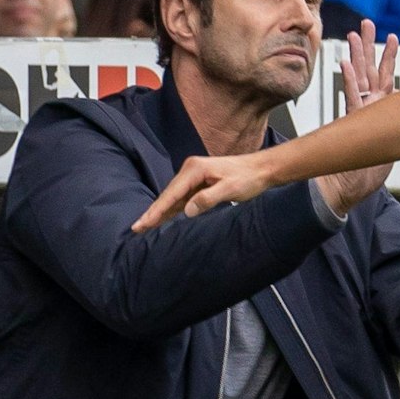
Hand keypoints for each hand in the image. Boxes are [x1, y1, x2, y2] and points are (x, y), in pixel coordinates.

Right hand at [133, 151, 272, 231]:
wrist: (262, 169)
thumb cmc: (248, 178)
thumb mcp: (230, 189)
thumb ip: (208, 199)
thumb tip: (187, 211)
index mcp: (195, 169)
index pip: (171, 194)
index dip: (156, 210)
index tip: (143, 223)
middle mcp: (190, 170)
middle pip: (168, 195)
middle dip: (153, 212)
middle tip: (137, 228)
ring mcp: (194, 176)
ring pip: (174, 198)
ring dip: (161, 212)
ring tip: (146, 227)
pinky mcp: (200, 183)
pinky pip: (182, 198)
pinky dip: (173, 209)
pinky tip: (165, 220)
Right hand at [313, 28, 396, 215]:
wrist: (348, 187)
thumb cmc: (368, 172)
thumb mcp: (395, 146)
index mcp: (380, 109)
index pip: (384, 77)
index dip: (387, 57)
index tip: (391, 36)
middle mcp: (368, 107)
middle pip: (369, 69)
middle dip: (369, 46)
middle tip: (367, 23)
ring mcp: (359, 113)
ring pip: (360, 78)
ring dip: (358, 55)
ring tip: (356, 33)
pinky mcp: (353, 123)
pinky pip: (352, 99)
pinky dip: (350, 81)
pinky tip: (346, 64)